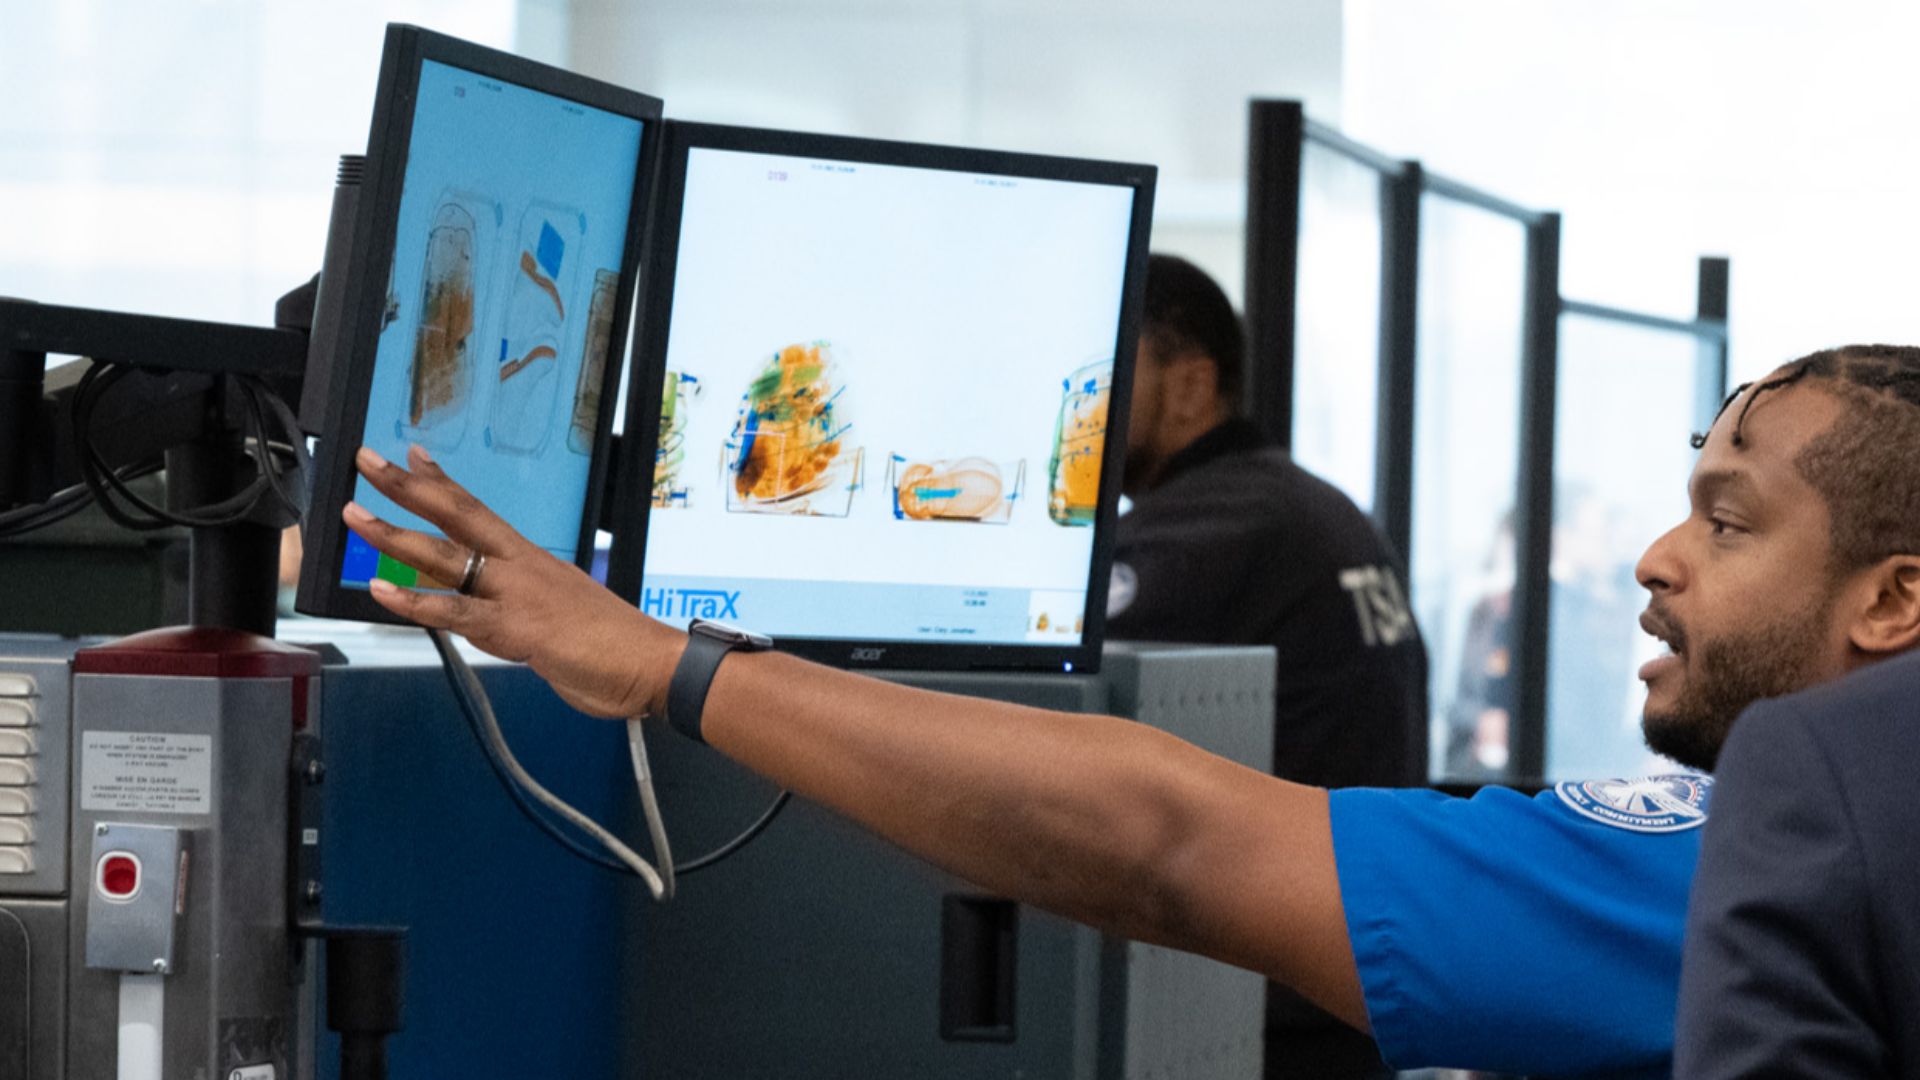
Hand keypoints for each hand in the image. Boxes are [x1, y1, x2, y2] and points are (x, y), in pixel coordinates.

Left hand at [342, 444, 682, 718]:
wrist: (650, 664)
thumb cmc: (613, 646)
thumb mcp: (561, 615)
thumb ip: (523, 611)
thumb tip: (496, 619)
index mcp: (533, 561)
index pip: (479, 510)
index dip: (443, 482)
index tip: (413, 455)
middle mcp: (521, 568)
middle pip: (456, 516)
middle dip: (409, 488)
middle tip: (368, 461)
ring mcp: (517, 594)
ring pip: (446, 557)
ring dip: (396, 535)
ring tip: (356, 516)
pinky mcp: (514, 628)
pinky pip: (455, 612)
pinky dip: (415, 602)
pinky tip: (382, 591)